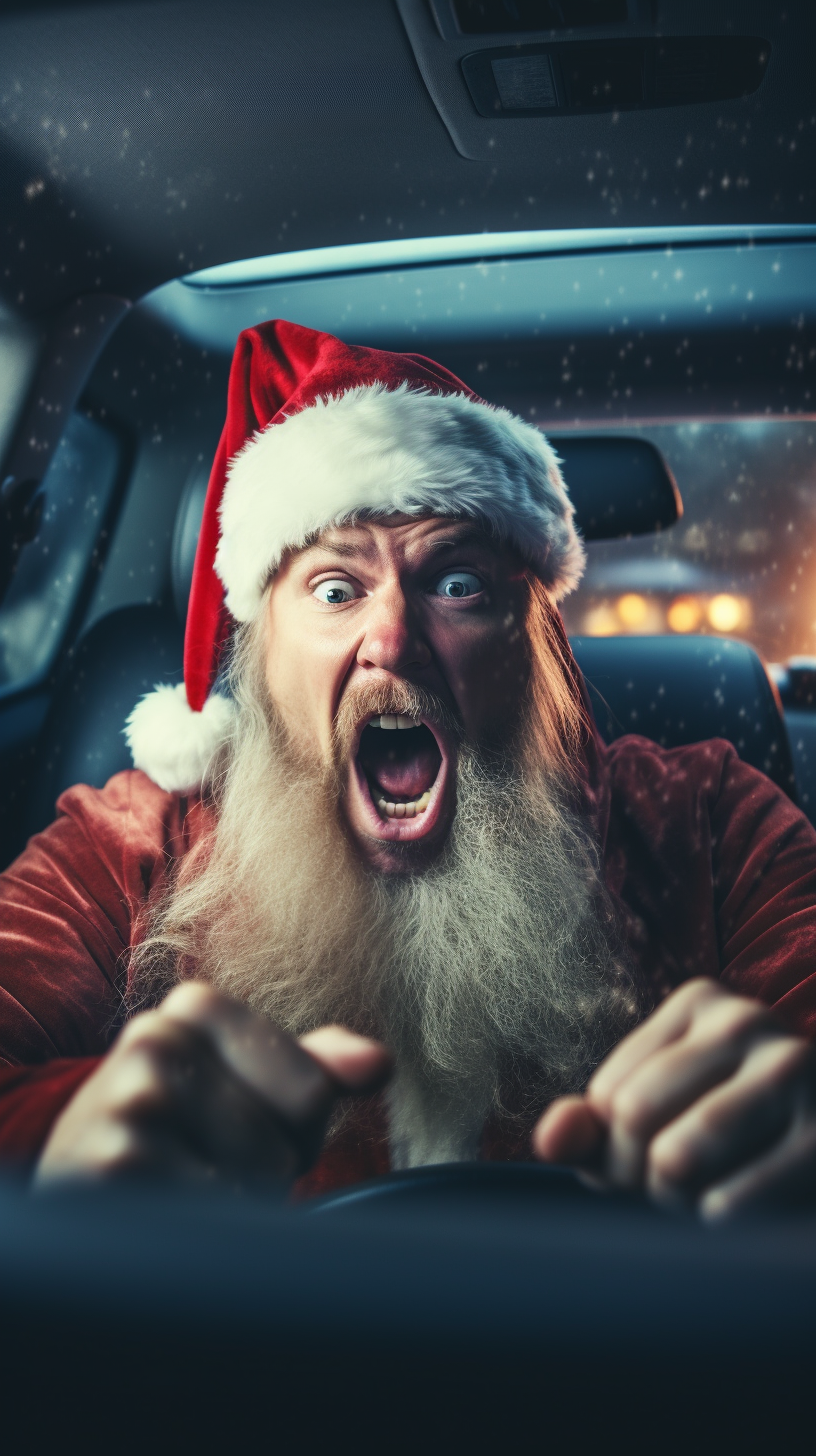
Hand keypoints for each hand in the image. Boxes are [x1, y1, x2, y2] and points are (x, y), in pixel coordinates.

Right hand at [35, 982, 390, 1191]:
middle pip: (281, 1141)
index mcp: (195, 1006)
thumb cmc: (180, 1139)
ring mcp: (129, 1099)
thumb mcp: (244, 1089)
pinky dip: (201, 1233)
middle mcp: (154, 1037)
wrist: (80, 1191)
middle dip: (261, 1173)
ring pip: (249, 1180)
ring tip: (184, 1189)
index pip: (311, 1092)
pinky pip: (208, 1216)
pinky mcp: (111, 1165)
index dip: (295, 1133)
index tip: (243, 1130)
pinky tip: (162, 1215)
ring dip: (233, 1207)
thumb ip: (314, 1069)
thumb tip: (378, 1062)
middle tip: (205, 1168)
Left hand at [532, 978, 815, 1218]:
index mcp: (700, 1003)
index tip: (652, 1165)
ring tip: (701, 1204)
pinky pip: (732, 1198)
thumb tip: (548, 1139)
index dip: (614, 1152)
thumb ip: (596, 1128)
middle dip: (639, 1175)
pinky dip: (717, 1221)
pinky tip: (733, 1217)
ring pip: (676, 1155)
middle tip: (673, 1193)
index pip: (607, 1094)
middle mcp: (744, 1020)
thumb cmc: (742, 1141)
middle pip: (634, 1115)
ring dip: (676, 1201)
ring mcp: (792, 1068)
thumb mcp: (664, 1121)